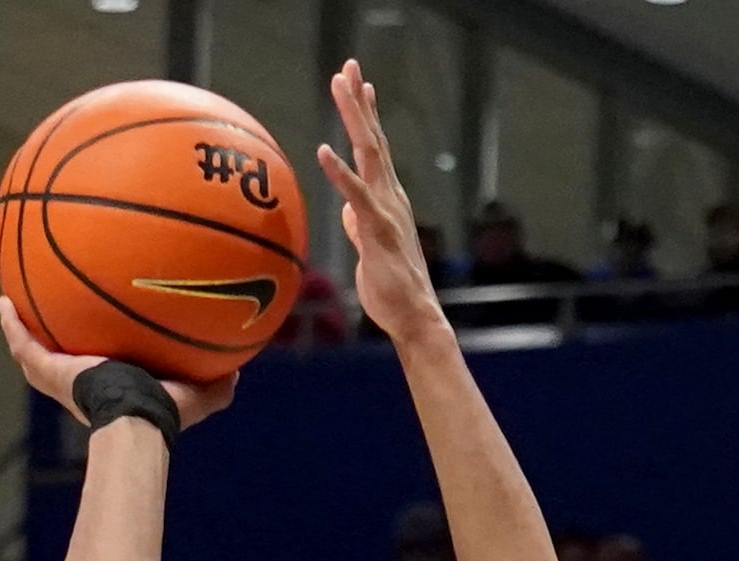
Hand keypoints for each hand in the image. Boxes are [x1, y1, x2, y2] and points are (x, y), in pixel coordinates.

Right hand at [0, 298, 235, 433]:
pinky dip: (12, 325)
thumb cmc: (165, 412)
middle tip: (49, 313)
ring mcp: (62, 379)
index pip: (103, 368)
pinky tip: (3, 302)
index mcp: (114, 387)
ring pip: (35, 351)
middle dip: (56, 338)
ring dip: (24, 329)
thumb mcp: (198, 394)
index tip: (98, 332)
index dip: (99, 353)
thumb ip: (218, 384)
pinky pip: (23, 344)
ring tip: (13, 303)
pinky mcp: (48, 372)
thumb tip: (241, 373)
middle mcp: (84, 384)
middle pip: (63, 358)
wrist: (135, 418)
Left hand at [318, 61, 445, 347]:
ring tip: (340, 85)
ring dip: (353, 117)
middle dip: (359, 102)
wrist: (414, 317)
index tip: (359, 85)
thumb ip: (359, 225)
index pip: (375, 150)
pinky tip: (324, 150)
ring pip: (368, 153)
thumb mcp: (369, 250)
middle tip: (348, 66)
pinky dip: (339, 172)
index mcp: (388, 200)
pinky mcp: (377, 230)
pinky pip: (355, 195)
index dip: (366, 116)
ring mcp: (386, 210)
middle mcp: (390, 197)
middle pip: (373, 139)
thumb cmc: (392, 289)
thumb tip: (347, 211)